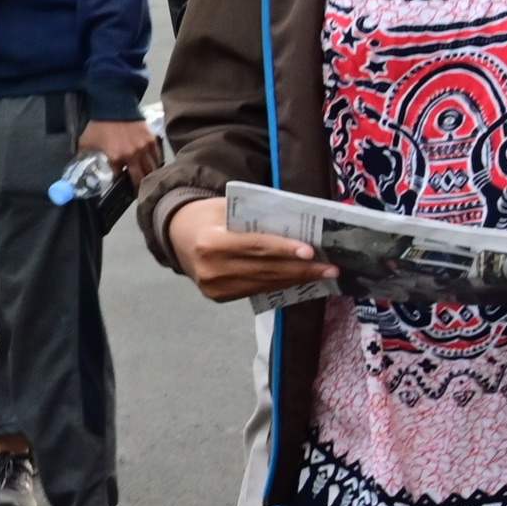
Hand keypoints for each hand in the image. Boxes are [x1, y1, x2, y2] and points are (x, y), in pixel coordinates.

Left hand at [77, 115, 162, 184]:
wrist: (114, 106)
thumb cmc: (100, 125)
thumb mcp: (86, 143)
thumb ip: (84, 157)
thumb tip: (77, 169)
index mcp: (116, 157)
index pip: (119, 180)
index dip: (118, 185)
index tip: (118, 188)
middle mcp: (132, 155)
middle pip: (140, 179)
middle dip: (137, 188)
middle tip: (135, 192)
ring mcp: (144, 147)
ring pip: (151, 170)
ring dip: (148, 177)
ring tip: (145, 182)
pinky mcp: (151, 140)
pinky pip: (157, 157)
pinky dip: (154, 164)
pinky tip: (151, 167)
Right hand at [163, 196, 333, 304]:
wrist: (175, 235)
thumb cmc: (206, 215)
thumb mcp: (226, 208)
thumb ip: (255, 218)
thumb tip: (297, 228)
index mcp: (211, 242)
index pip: (255, 247)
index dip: (284, 250)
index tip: (311, 252)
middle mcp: (211, 269)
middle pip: (265, 269)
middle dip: (301, 269)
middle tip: (331, 268)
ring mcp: (214, 287)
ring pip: (264, 283)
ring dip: (297, 279)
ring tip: (323, 274)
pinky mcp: (219, 297)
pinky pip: (256, 290)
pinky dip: (280, 284)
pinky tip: (300, 280)